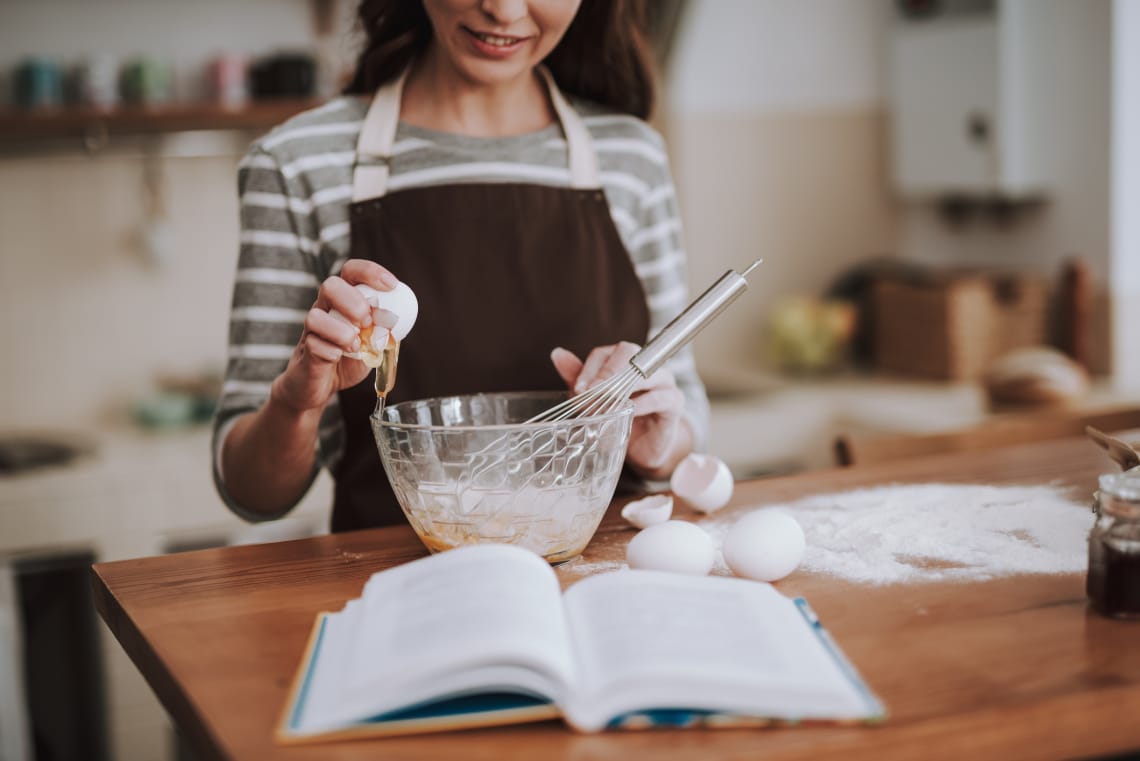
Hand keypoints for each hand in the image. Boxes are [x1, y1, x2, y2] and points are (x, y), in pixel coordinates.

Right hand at [270, 259, 398, 414]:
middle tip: (367, 322)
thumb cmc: (346, 359)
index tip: (391, 286)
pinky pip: (313, 344)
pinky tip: (339, 357)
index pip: (351, 271)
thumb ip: (383, 330)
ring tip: (355, 346)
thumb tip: (395, 321)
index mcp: (342, 300)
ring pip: (314, 316)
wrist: (318, 386)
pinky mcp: (305, 352)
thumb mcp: (372, 342)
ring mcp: (311, 330)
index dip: (370, 272)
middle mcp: (324, 309)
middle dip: (354, 302)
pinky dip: (331, 351)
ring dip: (341, 331)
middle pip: (330, 285)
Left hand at [550, 343, 691, 477]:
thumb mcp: (592, 398)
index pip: (607, 352)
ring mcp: (664, 381)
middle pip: (628, 352)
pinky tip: (626, 413)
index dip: (591, 368)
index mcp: (625, 359)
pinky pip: (658, 398)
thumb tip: (557, 353)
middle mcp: (646, 364)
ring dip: (621, 389)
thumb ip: (578, 377)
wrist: (641, 447)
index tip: (578, 389)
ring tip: (604, 406)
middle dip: (606, 372)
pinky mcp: (674, 402)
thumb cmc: (618, 416)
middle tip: (590, 392)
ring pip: (644, 373)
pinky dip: (639, 405)